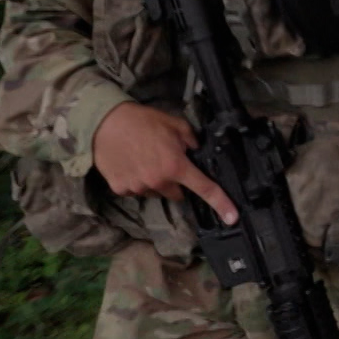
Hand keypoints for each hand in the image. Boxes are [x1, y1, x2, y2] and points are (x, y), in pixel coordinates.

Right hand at [92, 102, 236, 224]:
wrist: (105, 123)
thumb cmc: (143, 121)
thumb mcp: (176, 125)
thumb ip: (192, 141)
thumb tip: (197, 152)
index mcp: (176, 166)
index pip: (204, 188)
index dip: (221, 203)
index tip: (232, 217)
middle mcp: (158, 182)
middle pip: (177, 193)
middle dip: (176, 181)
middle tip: (166, 162)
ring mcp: (138, 188)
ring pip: (156, 192)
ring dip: (155, 181)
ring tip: (144, 159)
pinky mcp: (120, 189)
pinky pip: (135, 191)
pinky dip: (136, 181)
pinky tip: (130, 164)